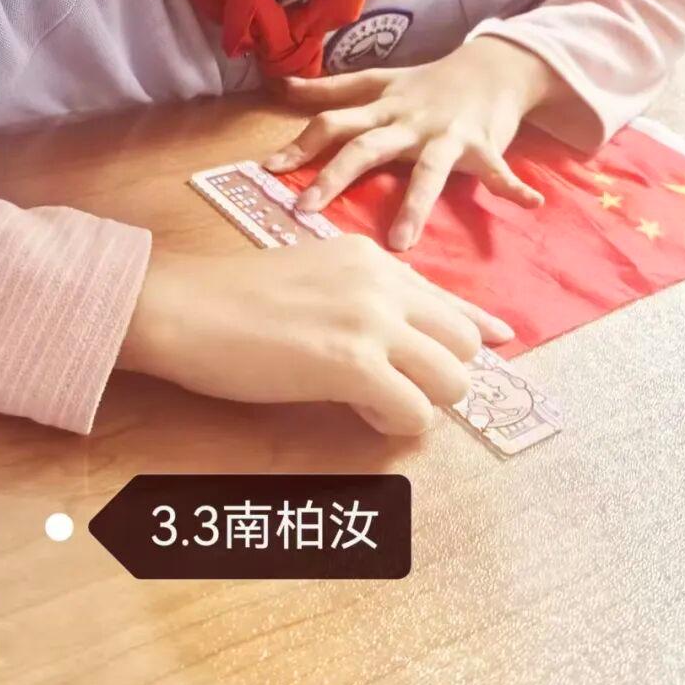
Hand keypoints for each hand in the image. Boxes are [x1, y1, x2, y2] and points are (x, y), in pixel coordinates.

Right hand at [115, 233, 514, 434]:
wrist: (184, 306)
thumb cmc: (232, 298)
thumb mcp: (312, 276)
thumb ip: (361, 297)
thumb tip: (400, 334)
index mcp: (372, 260)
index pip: (449, 299)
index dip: (478, 327)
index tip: (500, 340)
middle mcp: (383, 282)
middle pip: (464, 343)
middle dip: (442, 375)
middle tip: (399, 390)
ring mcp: (370, 320)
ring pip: (452, 380)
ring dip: (423, 403)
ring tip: (375, 403)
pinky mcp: (351, 363)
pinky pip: (414, 412)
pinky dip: (394, 424)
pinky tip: (358, 413)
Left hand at [263, 38, 558, 250]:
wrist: (491, 65)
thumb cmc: (428, 83)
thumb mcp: (379, 81)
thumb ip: (333, 91)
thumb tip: (283, 86)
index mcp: (380, 109)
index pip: (333, 123)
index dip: (300, 144)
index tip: (268, 170)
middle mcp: (407, 121)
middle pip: (366, 147)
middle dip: (335, 176)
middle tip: (307, 207)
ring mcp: (445, 134)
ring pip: (427, 171)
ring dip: (415, 205)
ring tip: (402, 242)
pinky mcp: (483, 145)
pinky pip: (497, 169)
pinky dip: (513, 186)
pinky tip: (528, 202)